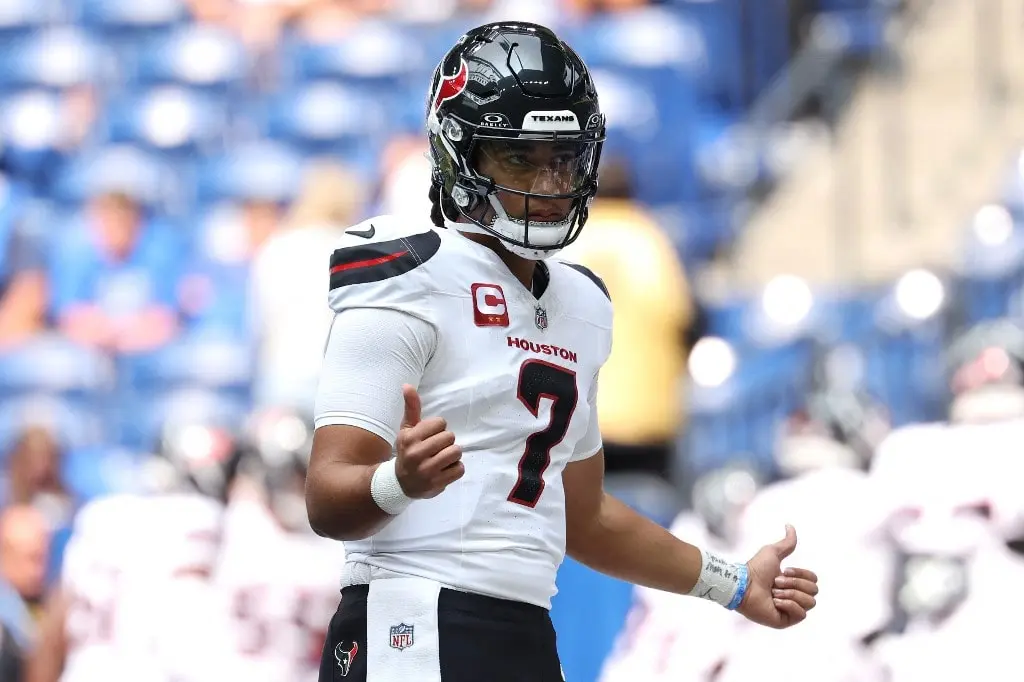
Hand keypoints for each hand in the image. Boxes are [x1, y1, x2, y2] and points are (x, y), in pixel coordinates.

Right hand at [394, 384, 464, 498]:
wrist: (400, 483)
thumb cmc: (407, 451)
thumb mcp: (407, 429)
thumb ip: (411, 407)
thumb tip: (407, 385)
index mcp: (410, 438)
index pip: (440, 423)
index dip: (438, 428)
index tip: (430, 436)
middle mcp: (417, 454)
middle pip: (450, 437)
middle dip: (446, 442)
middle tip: (436, 448)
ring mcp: (427, 471)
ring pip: (456, 452)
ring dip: (453, 454)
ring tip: (442, 458)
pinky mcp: (437, 484)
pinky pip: (460, 469)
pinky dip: (455, 468)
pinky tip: (444, 469)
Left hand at [737, 525, 818, 628]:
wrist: (743, 584)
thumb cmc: (755, 568)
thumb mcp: (773, 552)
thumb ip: (786, 542)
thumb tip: (790, 525)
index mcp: (793, 582)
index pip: (814, 580)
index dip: (801, 574)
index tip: (784, 570)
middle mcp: (794, 596)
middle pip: (814, 590)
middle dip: (794, 583)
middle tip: (776, 582)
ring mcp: (790, 610)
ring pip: (809, 602)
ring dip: (790, 594)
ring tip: (773, 593)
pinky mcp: (785, 621)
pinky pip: (801, 615)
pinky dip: (788, 605)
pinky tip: (774, 602)